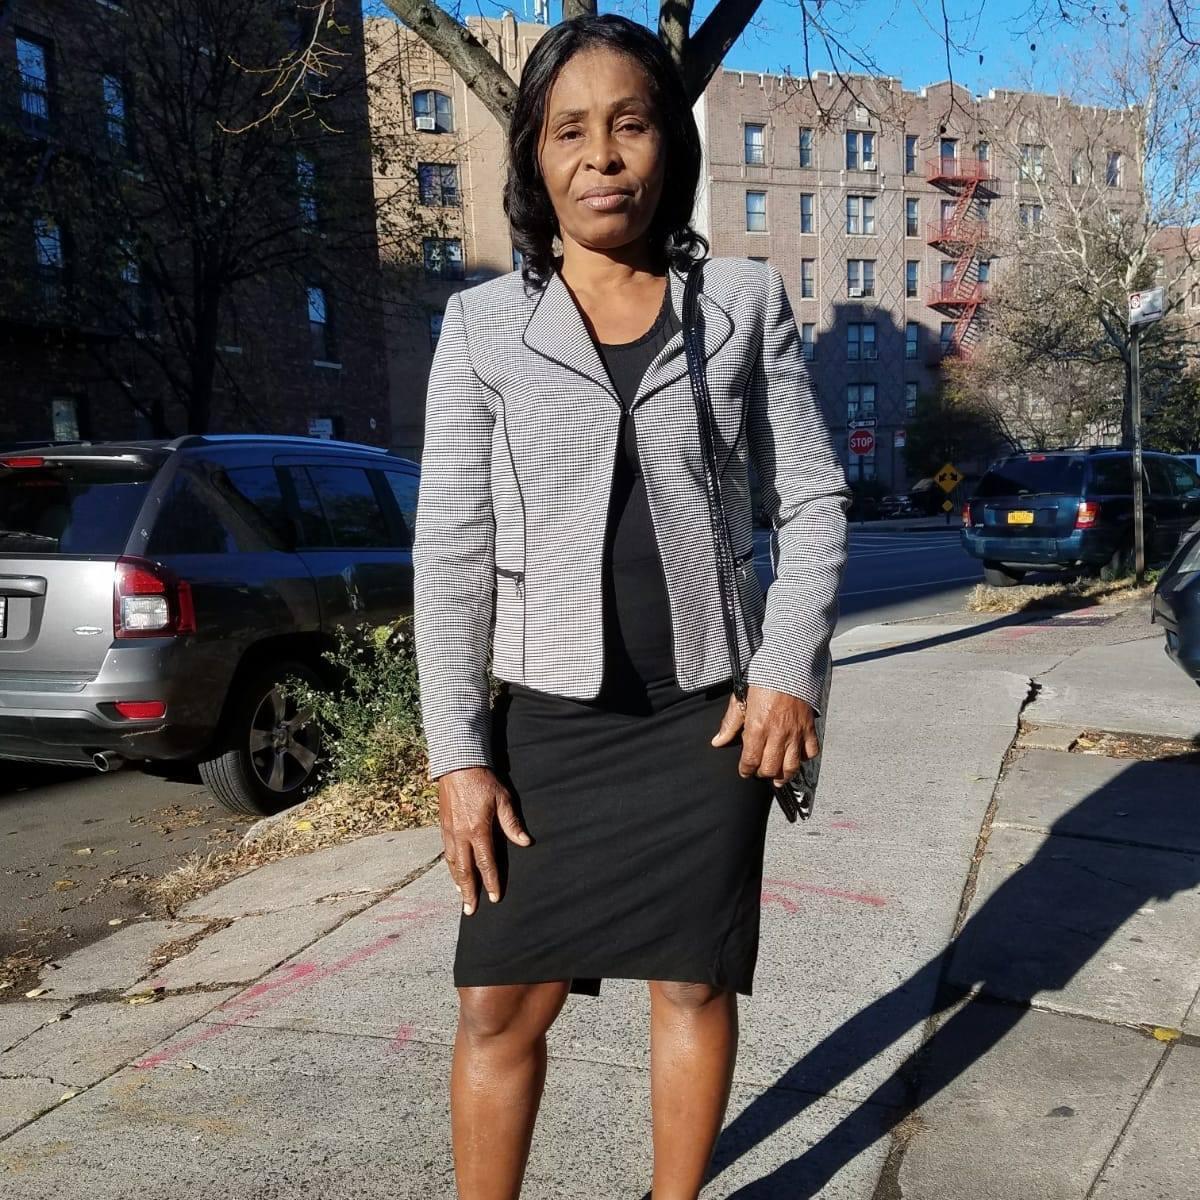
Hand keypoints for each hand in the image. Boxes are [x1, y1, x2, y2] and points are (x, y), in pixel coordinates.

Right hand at [437, 767, 530, 914]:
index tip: (494, 898)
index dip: (491, 882)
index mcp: (478, 830)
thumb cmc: (483, 781)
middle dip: (469, 892)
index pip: (486, 863)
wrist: (458, 764)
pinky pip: (447, 852)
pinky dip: (451, 867)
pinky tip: (454, 872)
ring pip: (454, 863)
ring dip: (458, 882)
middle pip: (465, 871)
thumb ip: (512, 823)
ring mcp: (450, 831)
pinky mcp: (444, 825)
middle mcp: (461, 835)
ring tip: (461, 896)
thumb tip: (525, 842)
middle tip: (470, 910)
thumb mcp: (503, 799)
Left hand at [711, 687, 819, 784]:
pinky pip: (810, 752)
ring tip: (778, 778)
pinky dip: (804, 758)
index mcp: (757, 727)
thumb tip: (717, 742)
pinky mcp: (809, 728)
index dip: (746, 770)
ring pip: (791, 766)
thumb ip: (729, 724)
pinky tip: (797, 757)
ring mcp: (795, 733)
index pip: (750, 760)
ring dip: (784, 776)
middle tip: (760, 771)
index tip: (744, 771)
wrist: (787, 668)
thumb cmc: (762, 682)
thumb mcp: (740, 700)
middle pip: (770, 768)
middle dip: (763, 773)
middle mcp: (777, 734)